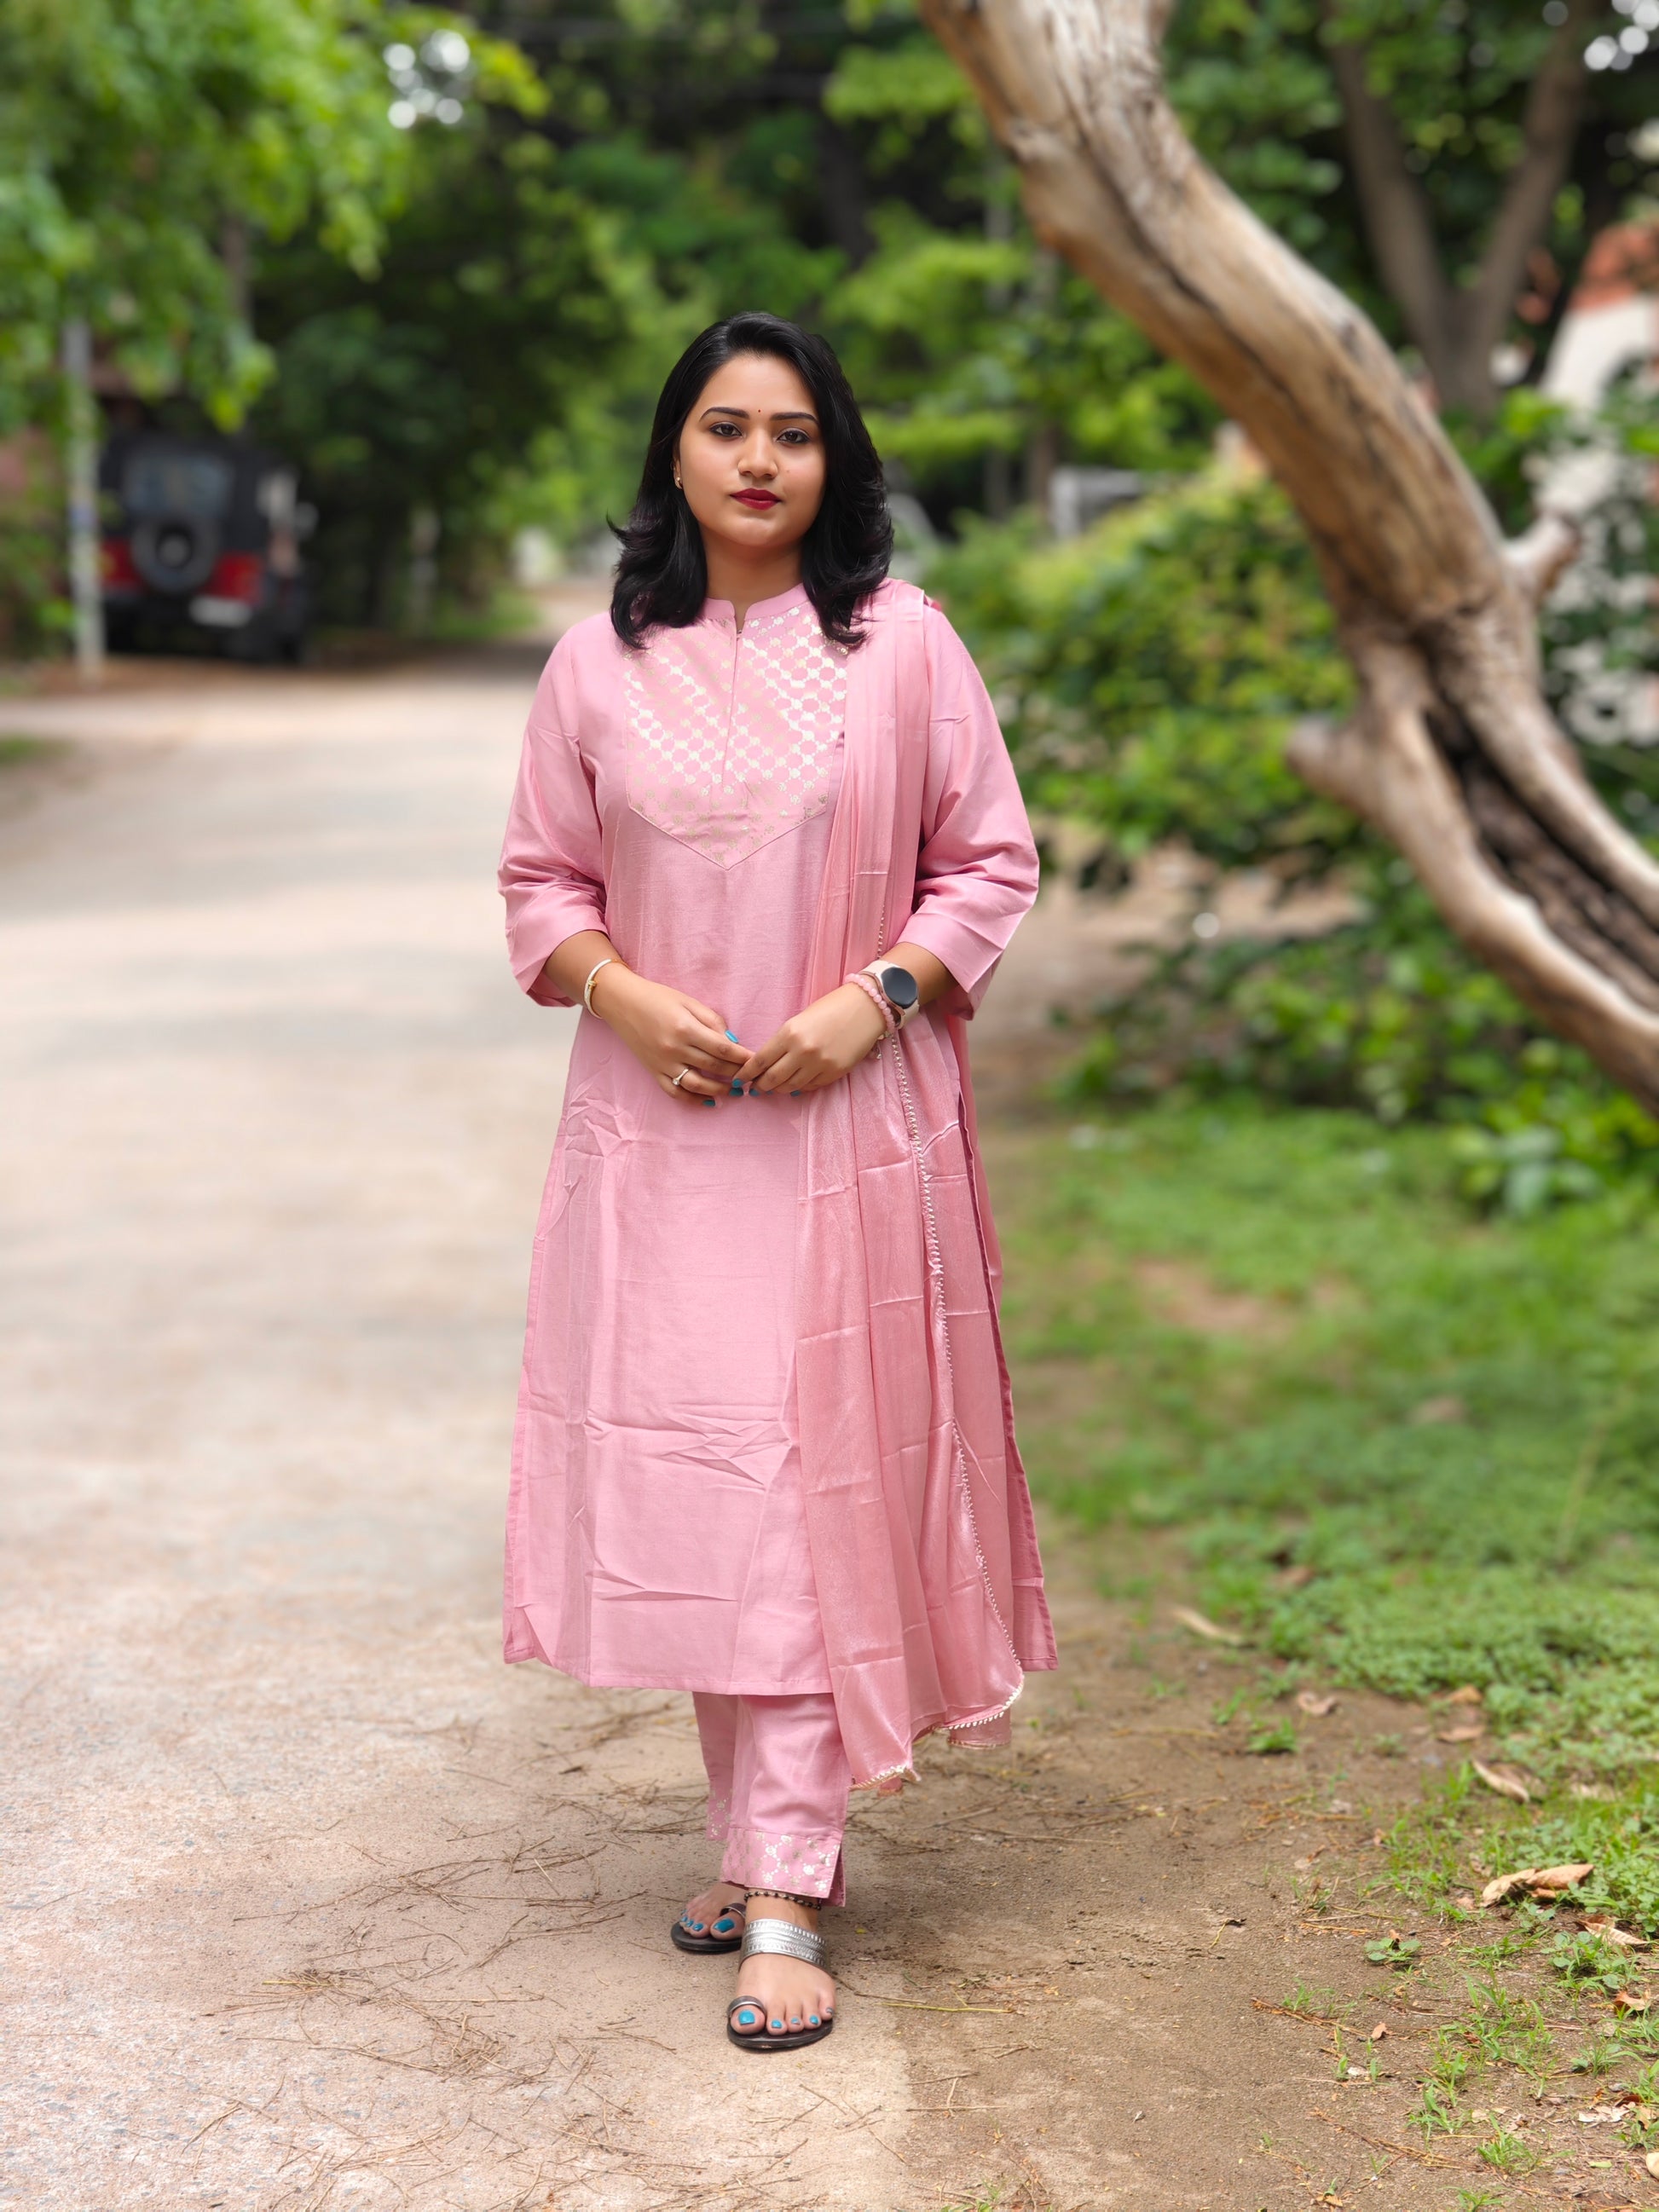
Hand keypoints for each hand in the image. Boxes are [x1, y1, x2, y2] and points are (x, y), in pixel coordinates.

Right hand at [592, 966, 748, 1104]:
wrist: (622, 1003)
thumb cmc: (657, 997)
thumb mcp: (688, 1001)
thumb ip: (712, 1020)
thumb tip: (732, 1040)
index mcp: (685, 1028)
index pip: (722, 1048)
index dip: (742, 1057)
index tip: (755, 1062)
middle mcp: (674, 1049)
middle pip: (714, 1067)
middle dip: (736, 1074)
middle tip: (751, 1078)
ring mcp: (663, 1063)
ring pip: (697, 1084)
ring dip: (719, 1091)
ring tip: (735, 1091)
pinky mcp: (653, 1071)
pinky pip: (675, 1091)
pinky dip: (693, 1099)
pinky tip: (709, 1101)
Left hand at [738, 984, 887, 1095]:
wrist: (866, 1007)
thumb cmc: (831, 1008)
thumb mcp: (799, 1020)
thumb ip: (784, 1042)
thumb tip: (768, 1065)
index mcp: (789, 1033)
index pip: (760, 1060)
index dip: (746, 1074)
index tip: (739, 1080)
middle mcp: (802, 1051)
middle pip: (772, 1079)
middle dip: (760, 1086)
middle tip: (756, 1088)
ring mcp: (820, 1064)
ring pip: (790, 1087)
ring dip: (779, 1089)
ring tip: (774, 1087)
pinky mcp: (835, 1073)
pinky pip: (810, 1087)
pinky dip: (800, 1087)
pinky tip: (796, 1084)